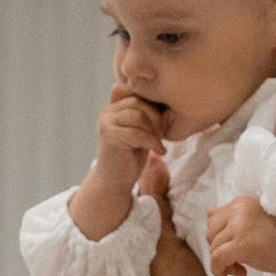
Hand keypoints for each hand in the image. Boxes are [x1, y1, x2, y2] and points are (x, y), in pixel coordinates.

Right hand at [65, 86, 169, 239]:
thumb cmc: (132, 156)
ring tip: (159, 143)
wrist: (115, 181)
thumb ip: (149, 115)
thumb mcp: (143, 131)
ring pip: (138, 116)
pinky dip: (152, 142)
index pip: (140, 94)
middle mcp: (107, 111)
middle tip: (163, 135)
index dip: (156, 108)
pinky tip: (160, 152)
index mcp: (115, 106)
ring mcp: (105, 123)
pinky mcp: (109, 136)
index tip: (163, 126)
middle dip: (156, 119)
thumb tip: (170, 98)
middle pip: (139, 103)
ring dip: (154, 131)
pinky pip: (137, 133)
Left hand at [205, 192, 275, 275]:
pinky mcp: (241, 244)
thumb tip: (208, 212)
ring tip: (242, 269)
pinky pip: (217, 259)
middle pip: (211, 233)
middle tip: (238, 262)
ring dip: (224, 263)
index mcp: (242, 202)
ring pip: (213, 247)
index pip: (215, 219)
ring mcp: (239, 226)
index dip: (221, 238)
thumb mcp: (255, 221)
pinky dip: (219, 270)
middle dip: (220, 250)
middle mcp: (238, 210)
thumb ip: (232, 216)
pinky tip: (239, 274)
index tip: (235, 250)